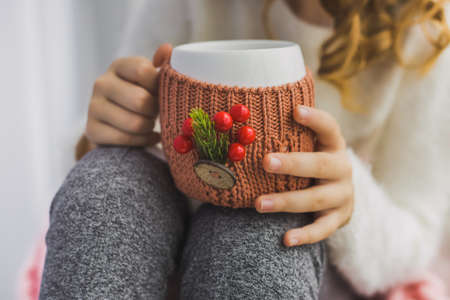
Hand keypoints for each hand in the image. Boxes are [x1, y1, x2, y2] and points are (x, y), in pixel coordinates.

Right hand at [85, 44, 171, 145]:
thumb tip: (167, 49)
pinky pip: (126, 140)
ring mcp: (93, 107)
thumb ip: (162, 65)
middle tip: (156, 112)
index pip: (143, 71)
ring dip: (150, 127)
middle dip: (155, 111)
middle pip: (141, 101)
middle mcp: (102, 83)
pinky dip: (143, 141)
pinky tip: (147, 136)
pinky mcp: (92, 130)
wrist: (116, 123)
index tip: (160, 92)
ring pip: (135, 123)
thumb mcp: (151, 80)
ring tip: (150, 124)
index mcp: (119, 66)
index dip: (158, 86)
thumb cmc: (141, 96)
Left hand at [255, 105, 353, 246]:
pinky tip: (286, 239)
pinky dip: (305, 235)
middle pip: (321, 165)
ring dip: (287, 201)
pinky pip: (323, 229)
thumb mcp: (307, 147)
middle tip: (266, 161)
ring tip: (259, 204)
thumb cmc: (310, 164)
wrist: (337, 194)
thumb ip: (288, 136)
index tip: (295, 111)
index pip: (329, 128)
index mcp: (333, 146)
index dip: (315, 119)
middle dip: (293, 164)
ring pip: (316, 199)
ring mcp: (343, 195)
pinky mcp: (340, 218)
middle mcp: (342, 168)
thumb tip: (246, 122)